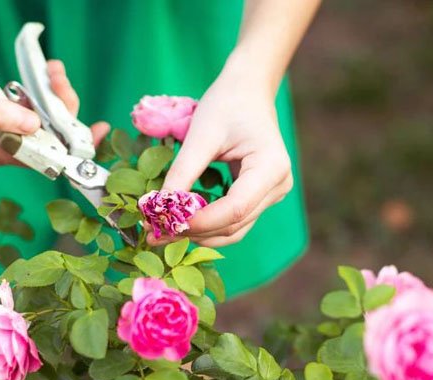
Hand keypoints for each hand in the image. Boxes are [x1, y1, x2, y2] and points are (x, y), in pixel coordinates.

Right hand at [0, 55, 108, 167]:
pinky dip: (38, 96)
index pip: (44, 157)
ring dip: (51, 97)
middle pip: (47, 138)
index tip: (99, 130)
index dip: (73, 146)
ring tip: (51, 69)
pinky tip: (41, 76)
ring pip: (40, 124)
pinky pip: (28, 114)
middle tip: (57, 74)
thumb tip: (36, 127)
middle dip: (61, 108)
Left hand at [153, 66, 292, 246]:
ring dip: (199, 234)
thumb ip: (183, 172)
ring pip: (234, 230)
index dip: (200, 221)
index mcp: (271, 167)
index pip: (235, 209)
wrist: (247, 91)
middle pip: (235, 224)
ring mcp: (271, 194)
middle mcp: (278, 186)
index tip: (165, 224)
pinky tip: (180, 222)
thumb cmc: (227, 105)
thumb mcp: (201, 135)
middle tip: (154, 234)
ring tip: (163, 232)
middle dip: (194, 231)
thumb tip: (158, 207)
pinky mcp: (260, 197)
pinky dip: (207, 225)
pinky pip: (233, 220)